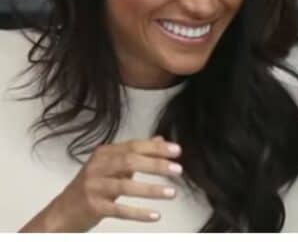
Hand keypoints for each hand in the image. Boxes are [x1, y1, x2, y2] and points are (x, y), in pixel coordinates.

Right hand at [20, 136, 182, 231]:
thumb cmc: (92, 187)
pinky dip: (138, 213)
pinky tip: (155, 215)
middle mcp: (97, 167)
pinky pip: (118, 210)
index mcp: (104, 154)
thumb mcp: (112, 166)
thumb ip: (135, 153)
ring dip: (151, 189)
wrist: (62, 212)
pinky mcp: (92, 206)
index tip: (177, 151)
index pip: (133, 146)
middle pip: (129, 161)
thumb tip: (160, 140)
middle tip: (177, 170)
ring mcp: (93, 187)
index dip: (156, 148)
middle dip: (156, 165)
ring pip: (125, 186)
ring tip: (172, 193)